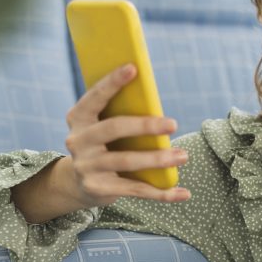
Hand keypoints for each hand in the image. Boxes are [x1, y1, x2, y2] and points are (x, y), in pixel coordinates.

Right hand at [63, 64, 191, 206]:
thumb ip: (120, 114)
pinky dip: (162, 193)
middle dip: (146, 125)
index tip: (133, 67)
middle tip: (174, 124)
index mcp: (78, 118)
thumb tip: (154, 103)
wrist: (78, 183)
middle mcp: (78, 141)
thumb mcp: (103, 126)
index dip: (112, 82)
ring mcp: (86, 166)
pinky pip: (135, 189)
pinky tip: (183, 193)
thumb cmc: (103, 144)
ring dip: (159, 159)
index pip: (95, 97)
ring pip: (127, 161)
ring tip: (183, 155)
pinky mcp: (98, 189)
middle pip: (114, 128)